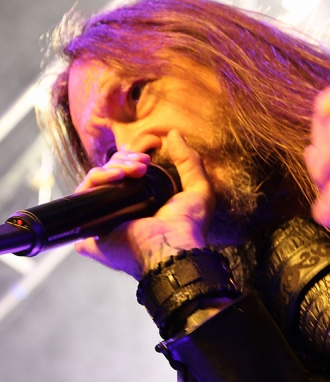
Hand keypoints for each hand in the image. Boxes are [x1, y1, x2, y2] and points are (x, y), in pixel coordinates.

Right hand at [74, 130, 215, 278]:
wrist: (173, 247)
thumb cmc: (187, 227)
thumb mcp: (198, 190)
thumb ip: (189, 161)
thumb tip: (173, 134)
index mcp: (139, 206)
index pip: (123, 175)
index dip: (128, 160)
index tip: (144, 157)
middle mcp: (119, 213)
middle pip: (107, 175)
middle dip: (123, 161)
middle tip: (142, 164)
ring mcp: (102, 221)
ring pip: (93, 182)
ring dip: (112, 167)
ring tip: (133, 170)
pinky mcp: (90, 229)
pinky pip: (79, 198)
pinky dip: (93, 181)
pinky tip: (115, 178)